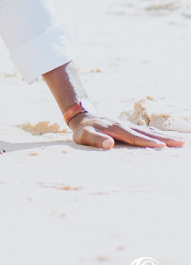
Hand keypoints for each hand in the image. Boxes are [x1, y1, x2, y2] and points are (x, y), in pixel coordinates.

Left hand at [70, 113, 185, 149]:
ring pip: (150, 131)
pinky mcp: (131, 128)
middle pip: (146, 133)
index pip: (133, 137)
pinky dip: (160, 134)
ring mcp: (129, 126)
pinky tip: (170, 138)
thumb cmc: (83, 131)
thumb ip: (96, 140)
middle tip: (180, 143)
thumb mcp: (84, 136)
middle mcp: (125, 126)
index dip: (146, 141)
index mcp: (115, 129)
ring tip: (182, 141)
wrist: (84, 119)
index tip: (160, 146)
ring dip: (166, 136)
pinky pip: (148, 131)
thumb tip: (109, 144)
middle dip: (164, 138)